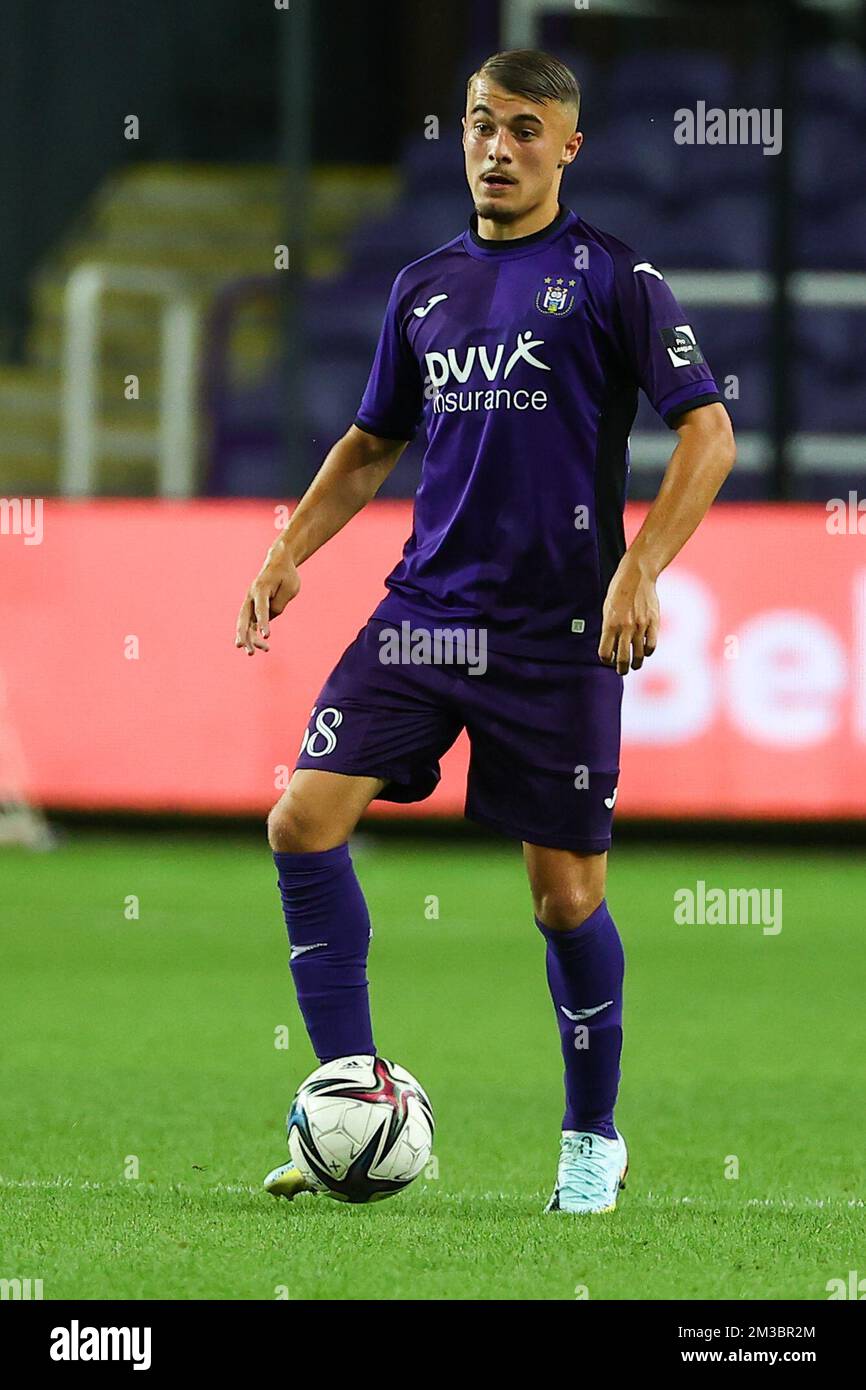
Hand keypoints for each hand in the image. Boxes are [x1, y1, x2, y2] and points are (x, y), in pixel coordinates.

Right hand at [235, 546, 300, 654]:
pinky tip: (264, 647)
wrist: (278, 563)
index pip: (261, 609)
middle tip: (242, 647)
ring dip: (248, 639)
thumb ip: (279, 604)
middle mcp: (251, 597)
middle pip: (244, 618)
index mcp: (261, 589)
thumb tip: (269, 618)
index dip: (263, 623)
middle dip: (242, 633)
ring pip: (245, 624)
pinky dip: (254, 636)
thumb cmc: (286, 575)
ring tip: (253, 653)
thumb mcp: (290, 588)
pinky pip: (251, 625)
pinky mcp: (254, 609)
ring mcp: (250, 603)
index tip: (267, 636)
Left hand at [598, 556, 659, 673]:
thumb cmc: (619, 591)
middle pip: (622, 659)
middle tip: (621, 671)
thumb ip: (609, 628)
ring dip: (636, 663)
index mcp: (610, 624)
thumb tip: (611, 647)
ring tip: (635, 665)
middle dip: (621, 669)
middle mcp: (625, 627)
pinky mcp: (654, 622)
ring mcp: (641, 626)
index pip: (605, 653)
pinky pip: (651, 645)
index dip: (606, 660)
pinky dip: (648, 651)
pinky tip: (645, 650)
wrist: (637, 574)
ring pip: (639, 655)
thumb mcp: (607, 609)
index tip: (608, 660)